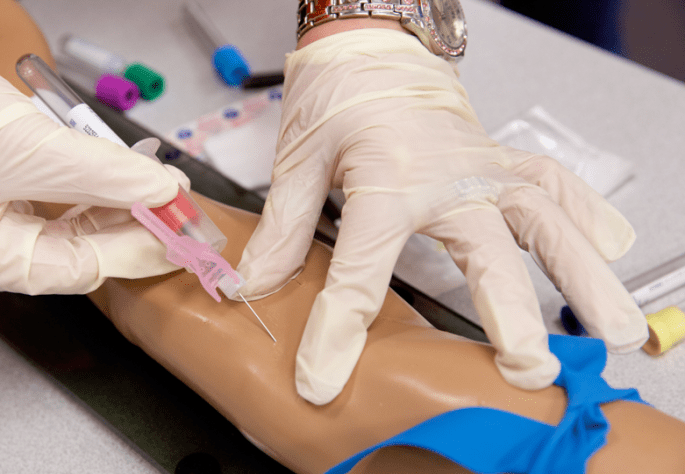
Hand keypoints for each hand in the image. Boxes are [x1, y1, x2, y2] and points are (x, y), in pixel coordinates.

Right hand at [0, 17, 188, 294]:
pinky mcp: (9, 193)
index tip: (180, 235)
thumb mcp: (30, 148)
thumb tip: (161, 191)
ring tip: (164, 188)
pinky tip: (131, 177)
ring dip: (123, 204)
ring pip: (79, 224)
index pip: (79, 269)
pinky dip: (100, 188)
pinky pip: (66, 200)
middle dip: (134, 226)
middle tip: (181, 211)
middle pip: (82, 250)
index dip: (135, 251)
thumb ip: (104, 175)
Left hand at [235, 29, 647, 403]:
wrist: (373, 49)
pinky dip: (587, 214)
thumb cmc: (336, 101)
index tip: (324, 381)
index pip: (360, 269)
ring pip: (544, 221)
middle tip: (525, 367)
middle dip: (507, 312)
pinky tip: (613, 247)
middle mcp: (446, 178)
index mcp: (384, 180)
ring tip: (611, 330)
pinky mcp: (501, 162)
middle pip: (483, 250)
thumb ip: (281, 230)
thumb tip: (251, 288)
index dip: (337, 331)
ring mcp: (482, 169)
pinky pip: (553, 185)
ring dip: (581, 274)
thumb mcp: (298, 163)